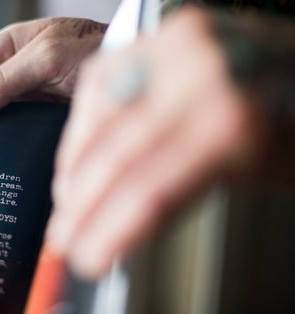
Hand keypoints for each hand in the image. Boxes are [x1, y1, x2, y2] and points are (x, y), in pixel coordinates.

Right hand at [46, 8, 262, 279]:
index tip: (86, 256)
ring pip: (97, 121)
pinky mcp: (159, 35)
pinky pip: (99, 84)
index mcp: (233, 125)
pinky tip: (78, 154)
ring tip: (65, 201)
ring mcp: (174, 49)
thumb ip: (185, 197)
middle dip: (80, 207)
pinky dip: (82, 126)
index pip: (148, 192)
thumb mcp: (257, 172)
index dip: (108, 232)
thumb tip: (124, 225)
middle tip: (63, 235)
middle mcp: (199, 79)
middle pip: (114, 157)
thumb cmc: (291, 113)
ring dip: (73, 169)